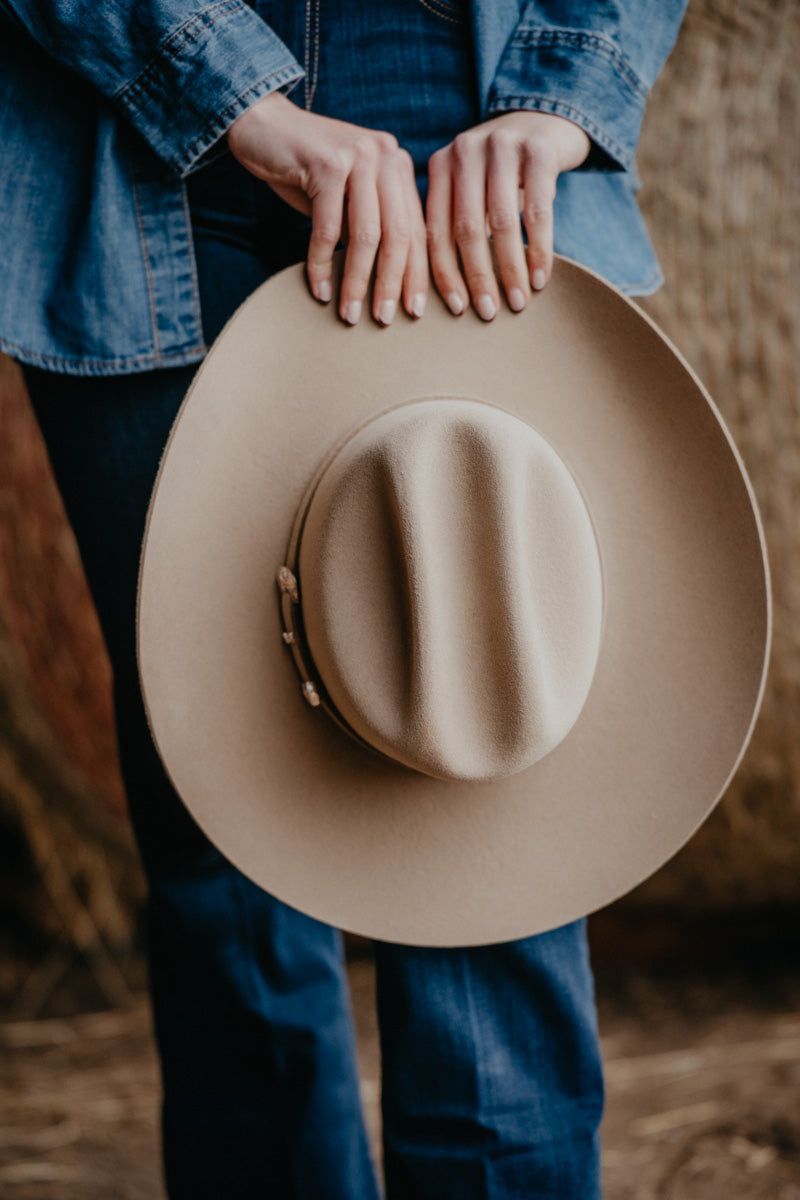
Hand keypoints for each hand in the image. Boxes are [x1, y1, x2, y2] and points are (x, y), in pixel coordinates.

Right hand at [228, 92, 427, 325]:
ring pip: (366, 235)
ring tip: (350, 314)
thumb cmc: (305, 170)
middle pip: (399, 234)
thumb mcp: (347, 199)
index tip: (416, 312)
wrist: (262, 124)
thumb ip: (369, 228)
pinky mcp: (328, 163)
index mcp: (398, 166)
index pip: (417, 229)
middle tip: (385, 320)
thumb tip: (387, 283)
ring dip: (357, 281)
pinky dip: (322, 264)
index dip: (418, 275)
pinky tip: (320, 290)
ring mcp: (359, 156)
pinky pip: (328, 228)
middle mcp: (386, 156)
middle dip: (392, 284)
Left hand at [426, 112, 590, 318]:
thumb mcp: (472, 188)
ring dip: (511, 269)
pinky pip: (538, 211)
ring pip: (501, 222)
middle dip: (478, 278)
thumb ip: (456, 223)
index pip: (434, 229)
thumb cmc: (503, 171)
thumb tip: (452, 294)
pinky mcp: (539, 150)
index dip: (444, 274)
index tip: (457, 309)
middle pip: (466, 228)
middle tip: (489, 314)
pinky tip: (540, 278)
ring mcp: (502, 146)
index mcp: (441, 166)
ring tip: (518, 302)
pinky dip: (540, 250)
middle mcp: (465, 151)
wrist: (548, 118)